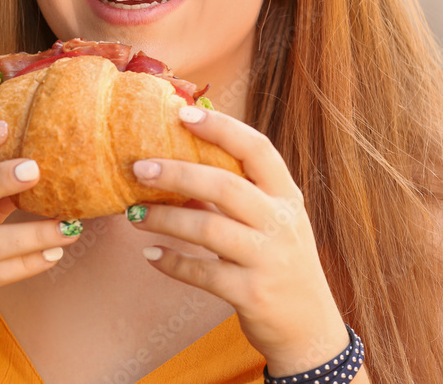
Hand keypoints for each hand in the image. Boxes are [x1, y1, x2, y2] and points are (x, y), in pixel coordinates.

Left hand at [126, 105, 349, 375]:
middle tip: (138, 168)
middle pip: (225, 186)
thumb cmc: (280, 262)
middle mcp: (282, 223)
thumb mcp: (271, 221)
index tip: (182, 113)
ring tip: (133, 215)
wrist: (309, 329)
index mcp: (287, 196)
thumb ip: (236, 192)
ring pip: (208, 229)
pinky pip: (203, 273)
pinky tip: (150, 254)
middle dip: (177, 174)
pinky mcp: (253, 294)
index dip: (221, 128)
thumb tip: (177, 159)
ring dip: (164, 219)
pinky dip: (172, 262)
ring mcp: (269, 260)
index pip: (258, 149)